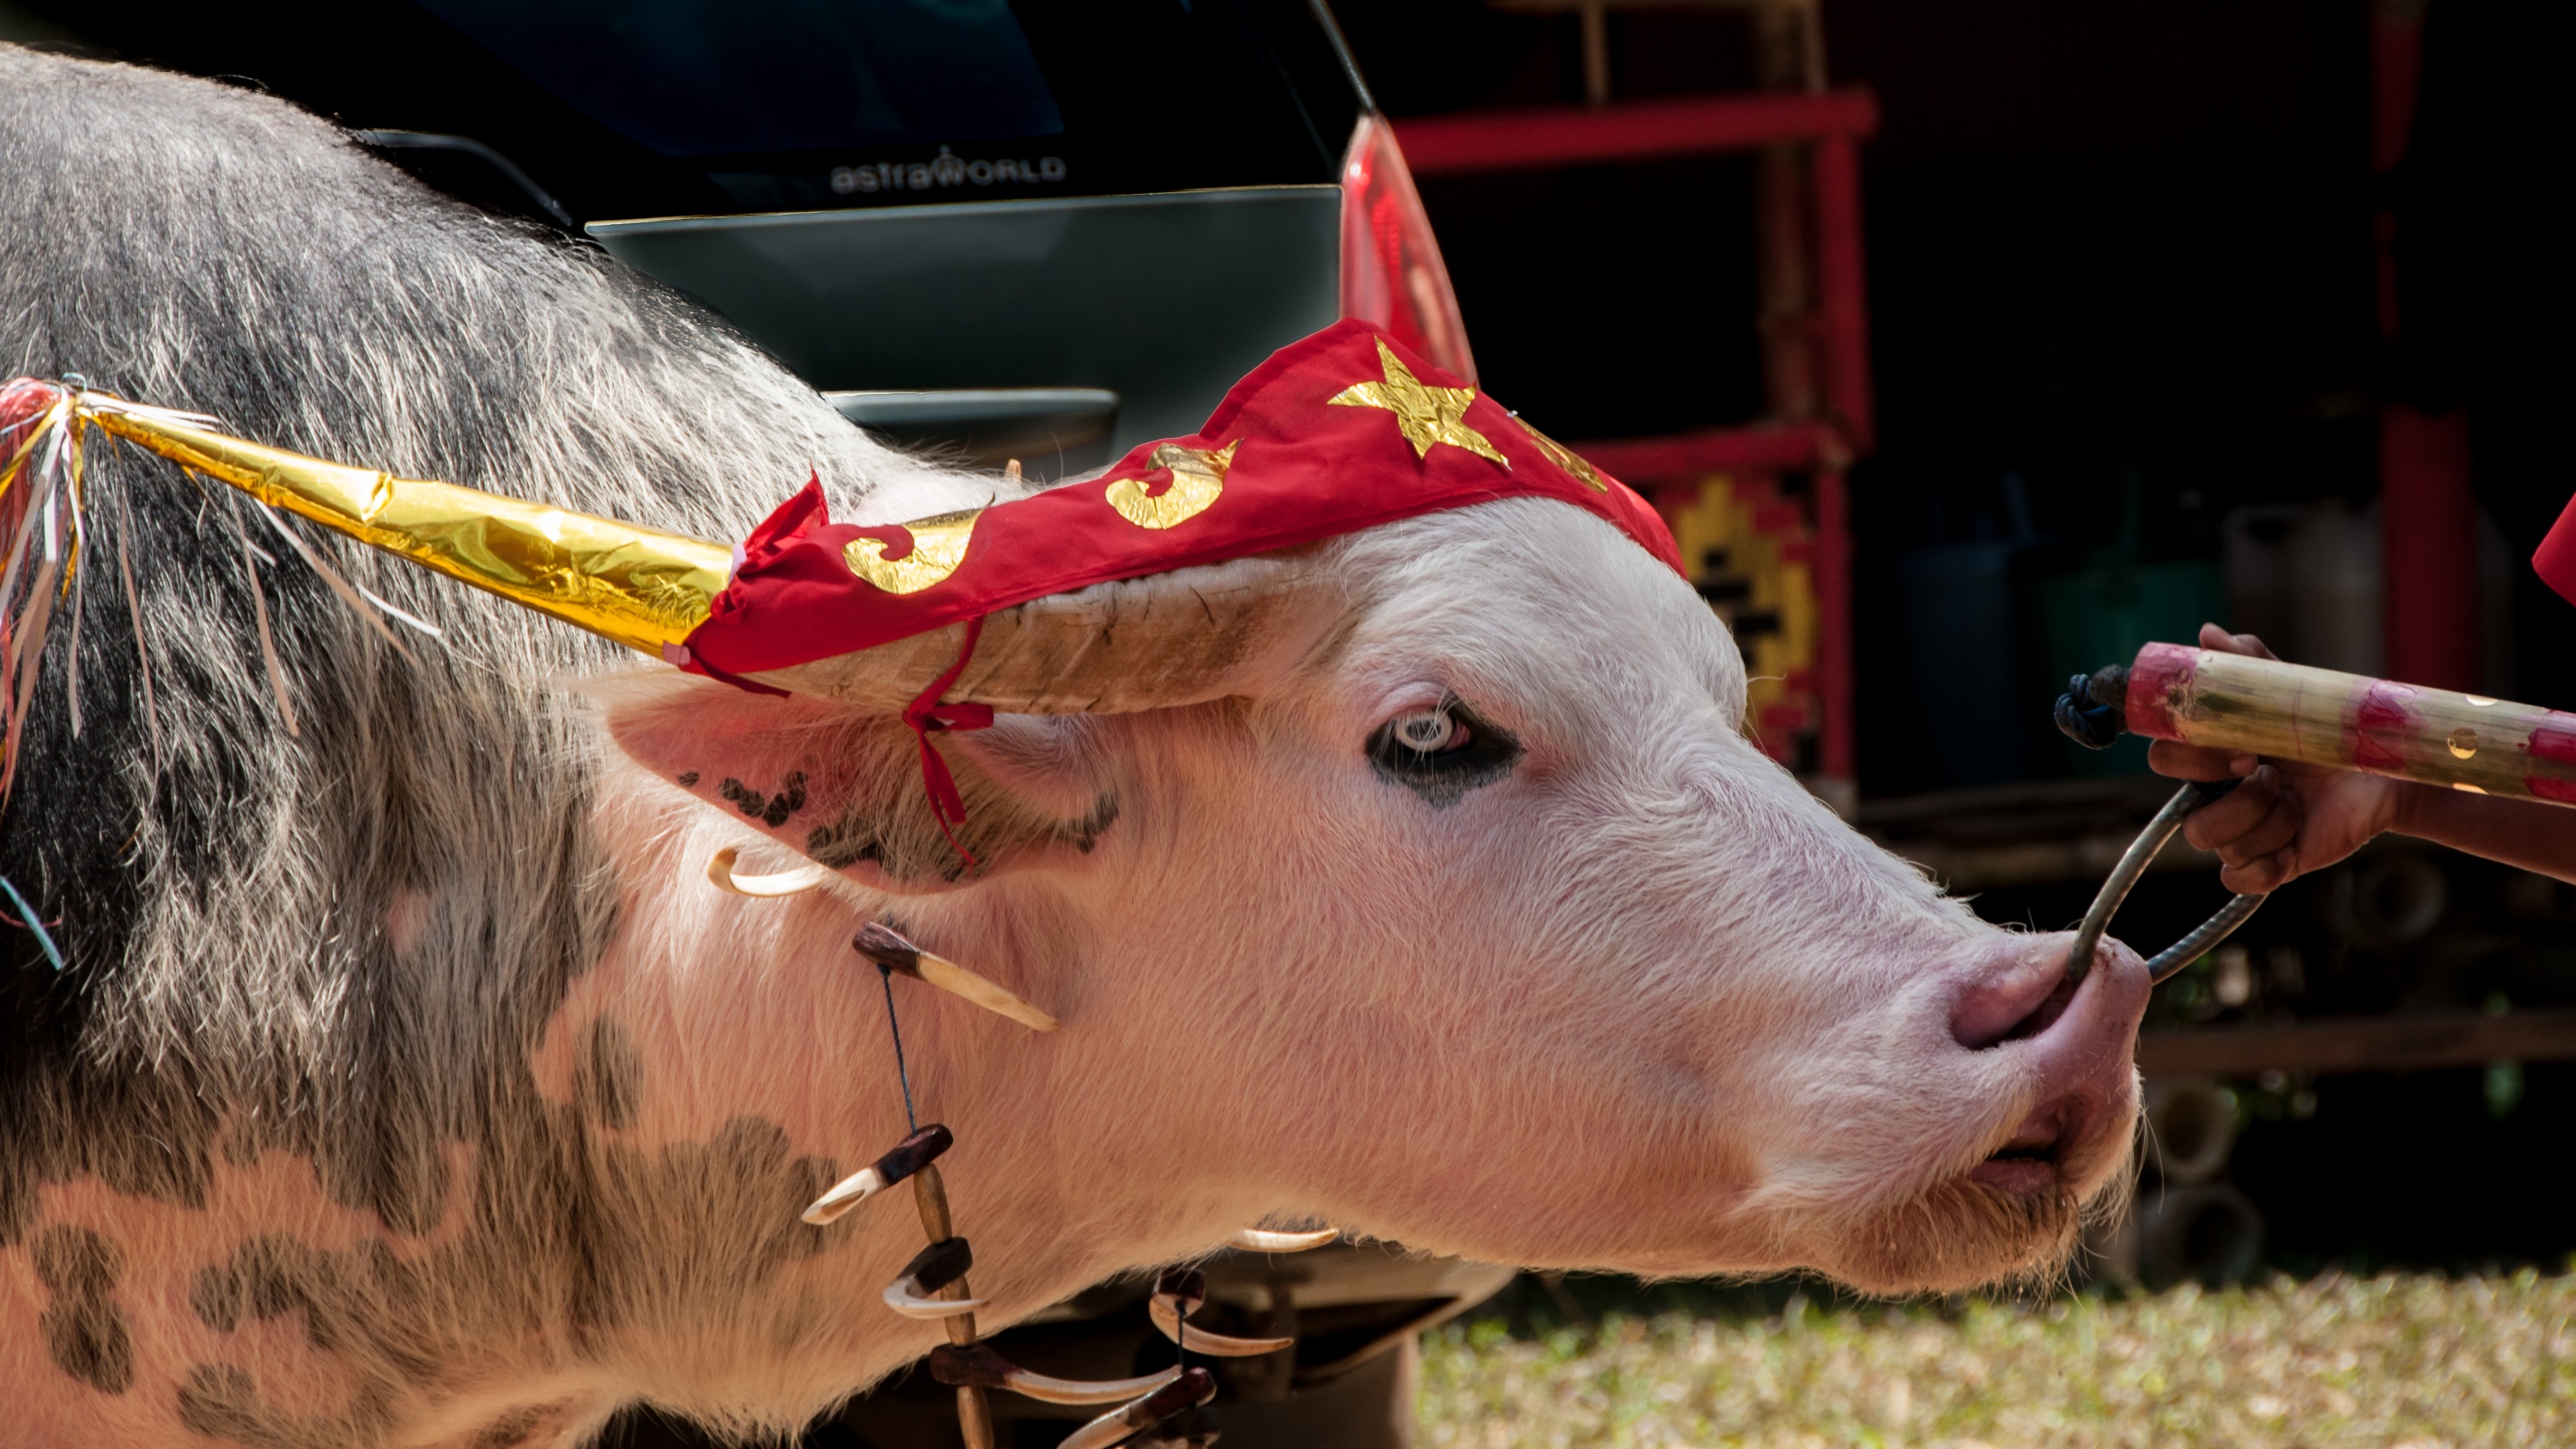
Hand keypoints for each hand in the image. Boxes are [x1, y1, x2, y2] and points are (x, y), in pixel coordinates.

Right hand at [2145, 623, 2409, 892]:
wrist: (2385, 773)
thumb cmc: (2330, 732)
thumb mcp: (2291, 693)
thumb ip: (2249, 667)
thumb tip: (2208, 634)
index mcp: (2214, 757)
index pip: (2165, 759)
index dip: (2191, 759)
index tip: (2240, 749)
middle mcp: (2219, 798)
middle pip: (2186, 817)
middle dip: (2232, 800)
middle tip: (2271, 776)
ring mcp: (2242, 834)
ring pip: (2213, 844)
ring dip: (2261, 823)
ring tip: (2297, 804)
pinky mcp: (2269, 864)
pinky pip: (2239, 878)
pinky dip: (2266, 863)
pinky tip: (2294, 841)